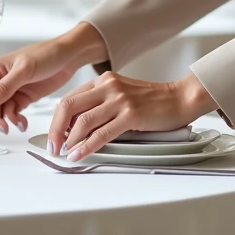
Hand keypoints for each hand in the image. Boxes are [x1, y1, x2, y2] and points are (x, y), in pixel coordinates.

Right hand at [0, 22, 108, 133]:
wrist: (69, 57)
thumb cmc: (46, 54)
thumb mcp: (24, 70)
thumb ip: (4, 87)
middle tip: (3, 127)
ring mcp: (11, 91)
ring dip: (5, 121)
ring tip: (19, 123)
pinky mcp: (22, 99)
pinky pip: (12, 114)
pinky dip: (16, 120)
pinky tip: (23, 123)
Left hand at [48, 71, 215, 161]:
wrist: (181, 98)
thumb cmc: (154, 100)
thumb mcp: (122, 95)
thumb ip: (102, 104)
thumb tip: (78, 127)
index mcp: (104, 80)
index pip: (70, 98)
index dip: (57, 120)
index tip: (54, 136)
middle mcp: (109, 86)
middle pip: (69, 106)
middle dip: (56, 130)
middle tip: (53, 147)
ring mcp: (120, 99)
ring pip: (83, 121)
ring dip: (70, 140)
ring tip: (65, 153)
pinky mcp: (131, 114)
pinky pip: (102, 133)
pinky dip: (87, 146)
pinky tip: (80, 154)